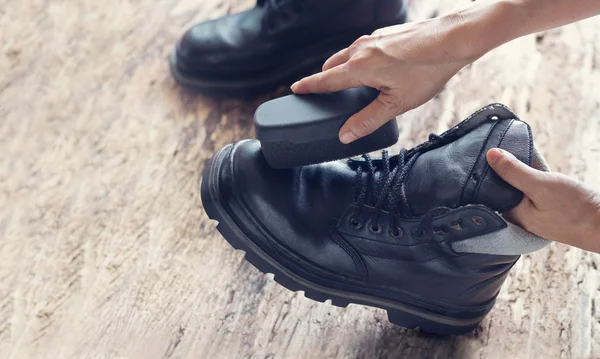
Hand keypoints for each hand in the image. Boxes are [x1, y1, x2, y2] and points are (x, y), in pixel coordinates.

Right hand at [291, 16, 476, 143]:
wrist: (452, 39)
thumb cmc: (427, 70)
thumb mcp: (397, 103)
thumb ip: (368, 120)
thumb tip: (345, 135)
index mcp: (359, 68)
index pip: (325, 79)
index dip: (308, 86)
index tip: (295, 89)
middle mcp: (361, 49)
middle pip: (332, 64)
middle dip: (324, 78)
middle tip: (323, 93)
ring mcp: (373, 38)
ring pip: (347, 54)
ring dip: (342, 67)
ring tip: (349, 83)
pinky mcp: (386, 33)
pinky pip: (362, 47)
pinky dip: (358, 59)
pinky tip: (376, 69)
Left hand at [486, 148, 599, 252]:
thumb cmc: (574, 210)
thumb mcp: (540, 185)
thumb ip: (514, 172)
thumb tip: (490, 155)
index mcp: (511, 214)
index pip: (488, 191)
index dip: (485, 172)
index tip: (481, 154)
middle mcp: (519, 216)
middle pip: (502, 189)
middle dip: (500, 172)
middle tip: (497, 150)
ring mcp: (533, 213)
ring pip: (517, 188)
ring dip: (515, 173)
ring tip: (511, 154)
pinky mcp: (545, 209)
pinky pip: (530, 190)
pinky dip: (528, 178)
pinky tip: (530, 166)